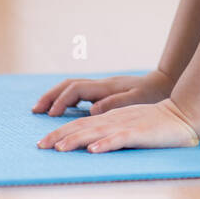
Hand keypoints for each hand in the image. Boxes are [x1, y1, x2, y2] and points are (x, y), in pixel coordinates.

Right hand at [31, 70, 175, 116]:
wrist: (164, 83)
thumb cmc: (153, 94)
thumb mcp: (137, 100)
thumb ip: (114, 104)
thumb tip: (91, 111)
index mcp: (106, 87)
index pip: (76, 90)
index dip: (61, 102)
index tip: (51, 116)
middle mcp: (101, 84)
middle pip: (68, 85)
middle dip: (50, 96)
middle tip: (35, 110)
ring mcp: (102, 86)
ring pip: (72, 87)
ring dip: (56, 97)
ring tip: (42, 110)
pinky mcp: (105, 91)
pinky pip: (79, 92)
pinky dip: (66, 99)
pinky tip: (64, 110)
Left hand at [36, 98, 199, 152]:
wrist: (184, 114)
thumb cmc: (157, 122)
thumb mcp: (129, 122)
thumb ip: (111, 127)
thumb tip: (91, 140)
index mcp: (111, 117)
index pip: (81, 124)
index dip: (61, 132)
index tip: (43, 142)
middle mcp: (115, 119)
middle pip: (83, 127)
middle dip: (60, 136)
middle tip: (40, 146)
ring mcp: (127, 125)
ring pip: (97, 132)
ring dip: (77, 140)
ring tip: (60, 148)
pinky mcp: (140, 133)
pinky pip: (120, 138)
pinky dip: (106, 144)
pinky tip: (94, 150)